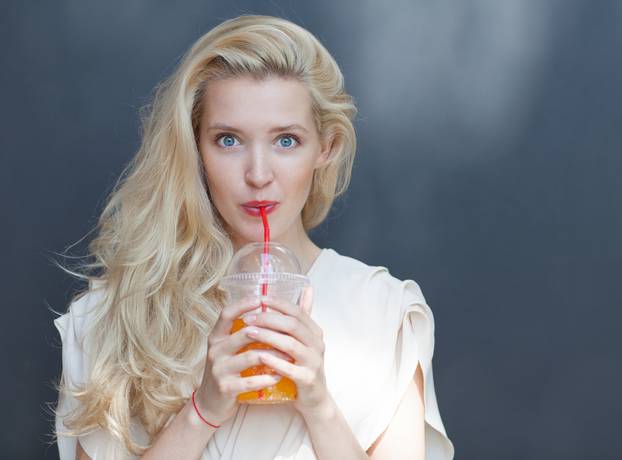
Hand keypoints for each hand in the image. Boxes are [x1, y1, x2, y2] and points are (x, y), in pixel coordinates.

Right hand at [195, 295, 283, 424]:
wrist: (211, 403)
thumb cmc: (228, 370)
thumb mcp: (231, 348)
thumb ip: (248, 329)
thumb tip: (267, 301)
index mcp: (217, 337)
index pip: (226, 314)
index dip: (243, 305)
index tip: (261, 299)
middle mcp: (215, 350)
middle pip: (243, 334)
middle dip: (269, 332)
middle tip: (289, 333)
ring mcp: (219, 369)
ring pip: (250, 357)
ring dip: (273, 355)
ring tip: (289, 355)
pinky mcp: (225, 388)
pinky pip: (250, 381)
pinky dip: (267, 378)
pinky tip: (279, 376)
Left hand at [243, 286, 330, 417]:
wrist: (314, 400)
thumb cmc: (302, 366)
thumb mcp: (303, 340)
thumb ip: (301, 317)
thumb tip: (306, 287)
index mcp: (315, 332)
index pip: (297, 311)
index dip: (278, 303)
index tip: (259, 298)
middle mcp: (317, 344)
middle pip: (293, 325)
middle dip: (269, 318)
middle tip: (249, 317)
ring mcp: (314, 362)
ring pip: (290, 344)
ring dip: (268, 336)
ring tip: (249, 332)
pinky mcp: (308, 379)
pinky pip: (290, 368)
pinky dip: (274, 361)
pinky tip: (259, 356)